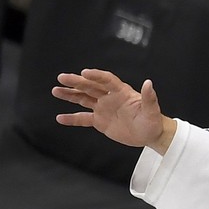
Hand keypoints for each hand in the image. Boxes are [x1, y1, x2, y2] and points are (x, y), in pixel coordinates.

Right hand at [52, 69, 175, 152]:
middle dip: (76, 82)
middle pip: (90, 86)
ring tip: (56, 90)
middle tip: (62, 78)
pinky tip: (60, 118)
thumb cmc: (153, 121)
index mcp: (121, 92)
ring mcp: (103, 108)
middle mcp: (109, 97)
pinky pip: (83, 118)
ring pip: (83, 98)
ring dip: (70, 94)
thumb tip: (149, 83)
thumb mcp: (152, 110)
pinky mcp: (100, 121)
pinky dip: (72, 118)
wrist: (150, 135)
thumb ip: (149, 97)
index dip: (96, 76)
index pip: (106, 80)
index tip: (84, 73)